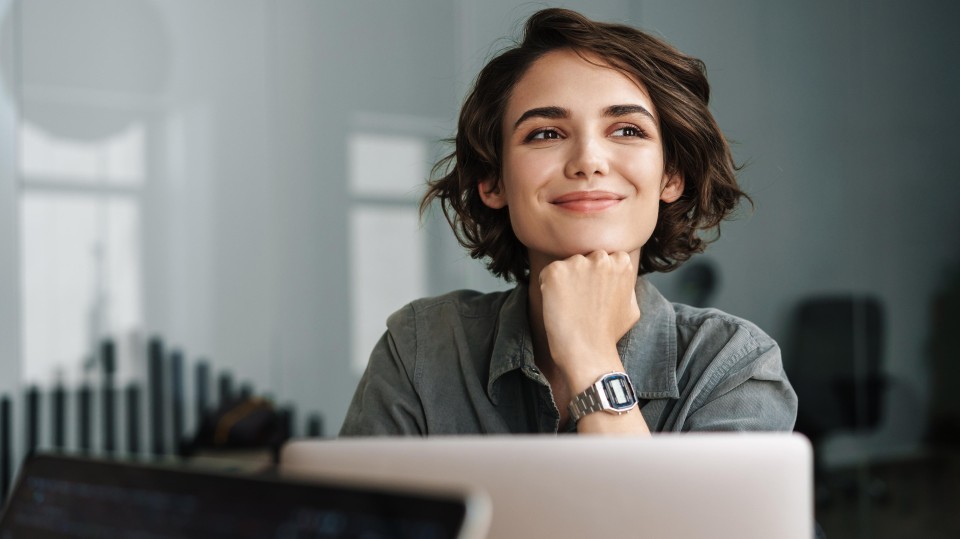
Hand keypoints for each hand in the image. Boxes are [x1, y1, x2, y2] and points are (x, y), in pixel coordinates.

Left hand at [538, 251, 639, 381]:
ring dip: (565, 281)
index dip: (597, 276)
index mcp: (621, 262)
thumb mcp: (632, 306)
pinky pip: (548, 274)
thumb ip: (626, 285)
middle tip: (580, 300)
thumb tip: (621, 276)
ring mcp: (577, 263)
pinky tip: (557, 306)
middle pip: (584, 258)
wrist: (588, 352)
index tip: (594, 294)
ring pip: (566, 266)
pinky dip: (548, 288)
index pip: (604, 257)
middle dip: (581, 274)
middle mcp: (601, 258)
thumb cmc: (609, 334)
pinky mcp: (555, 272)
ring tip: (570, 306)